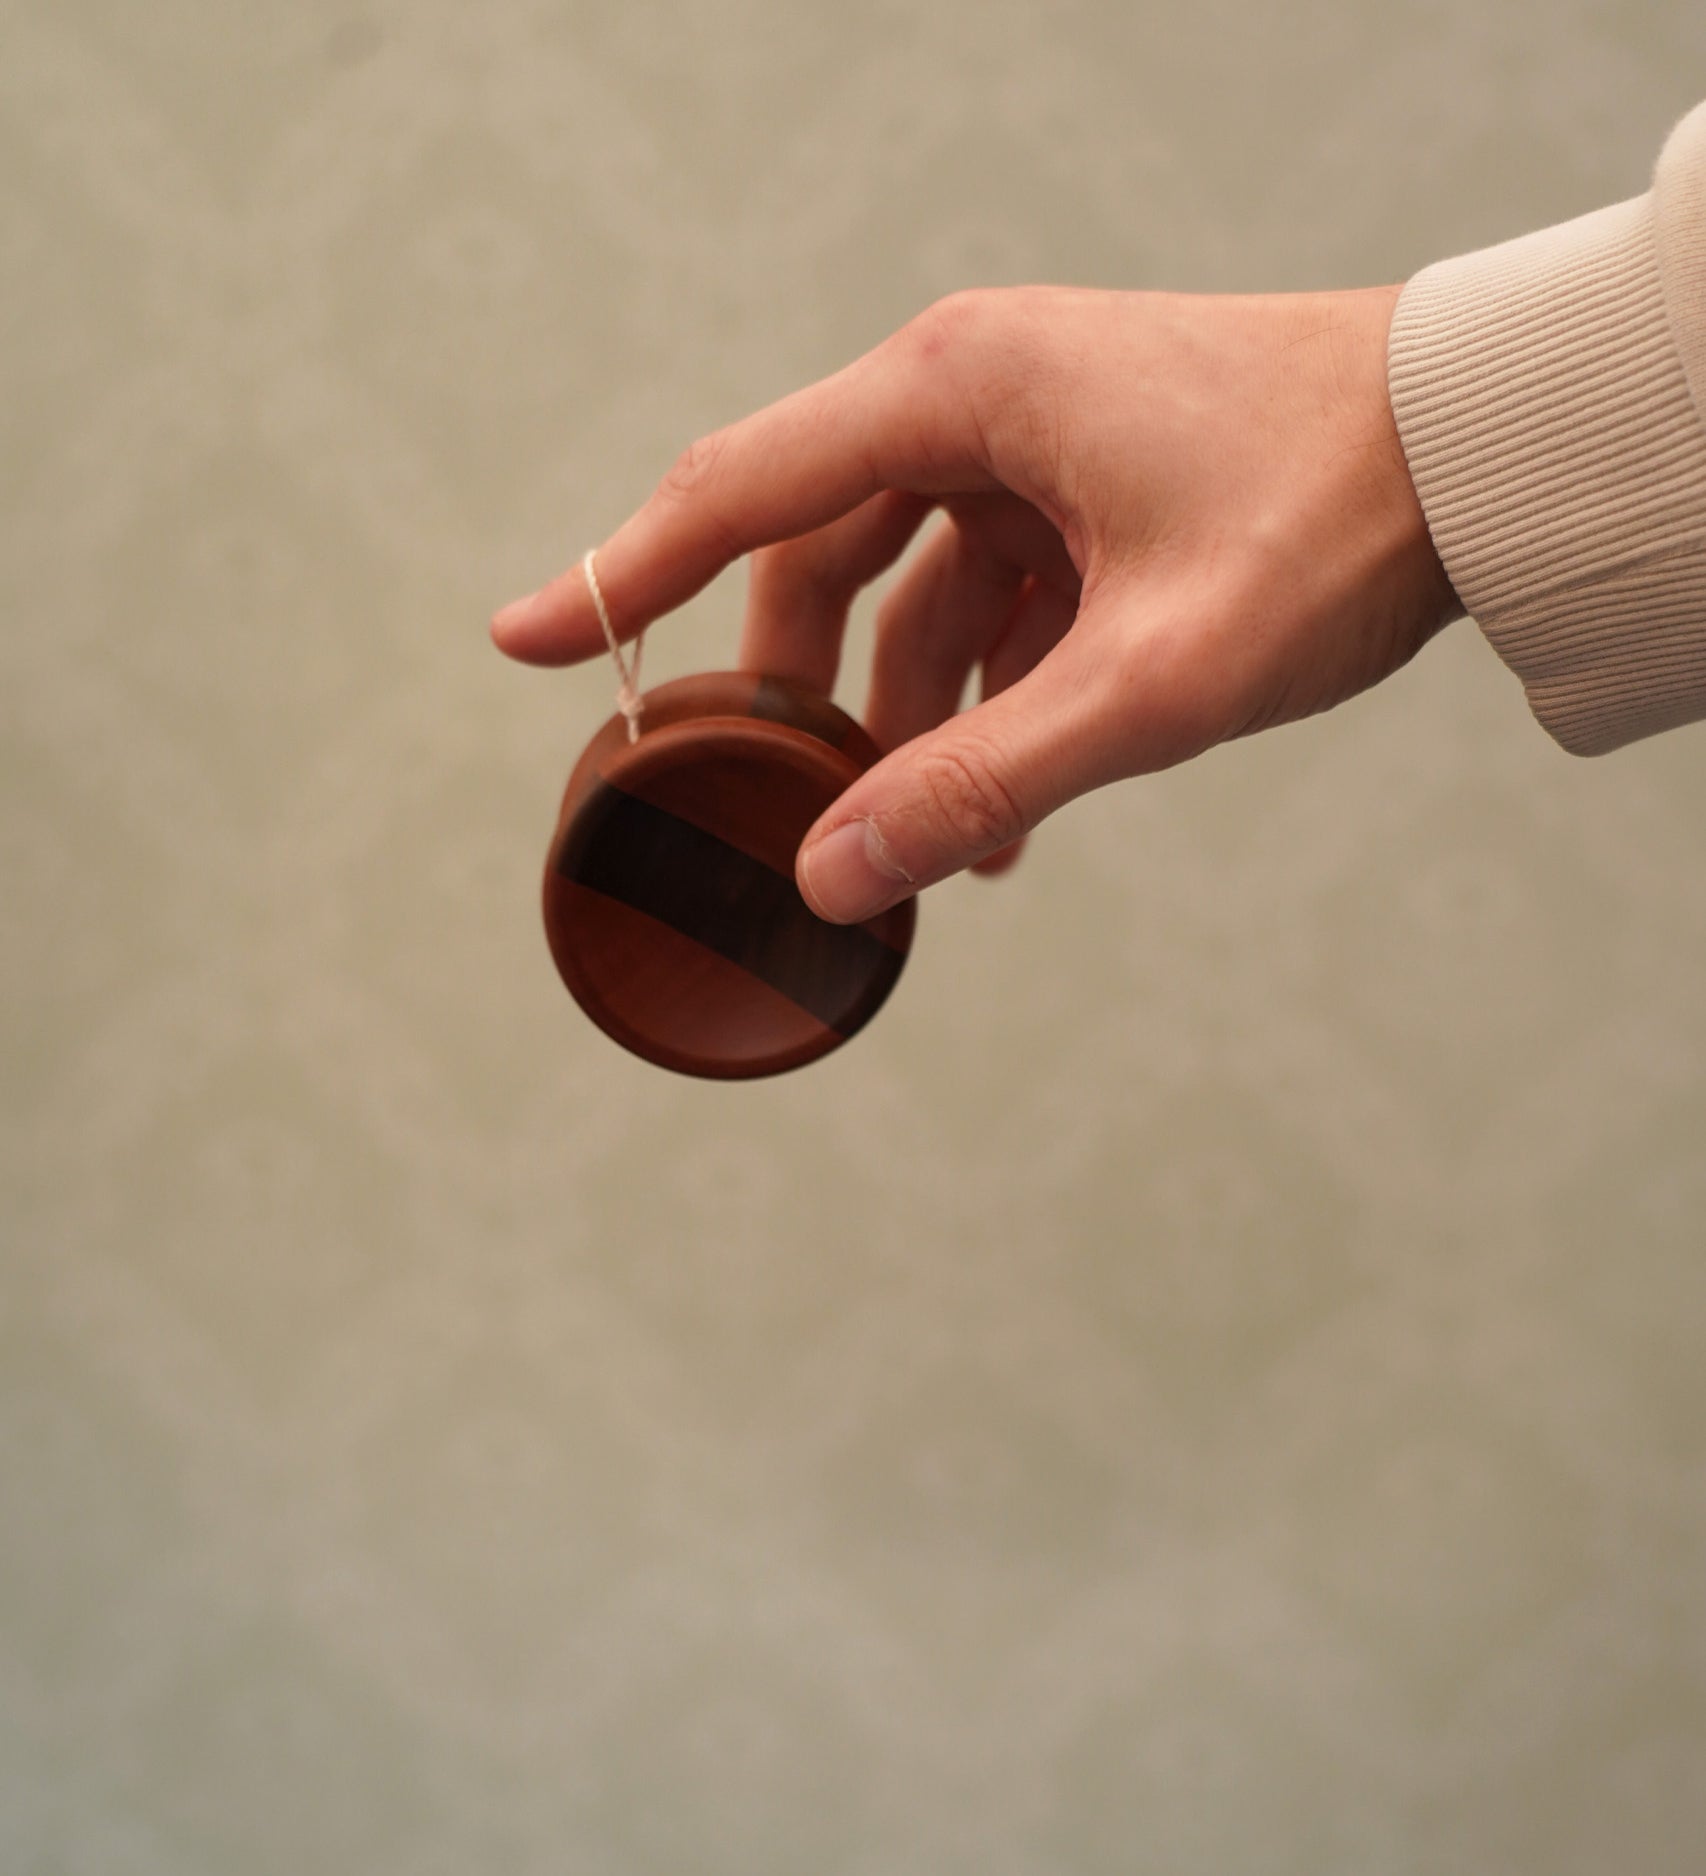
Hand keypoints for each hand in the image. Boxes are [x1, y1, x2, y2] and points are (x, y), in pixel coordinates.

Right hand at [491, 285, 1461, 922]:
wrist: (1487, 450)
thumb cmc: (1331, 516)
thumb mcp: (1150, 676)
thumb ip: (984, 780)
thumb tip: (837, 882)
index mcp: (959, 388)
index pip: (736, 486)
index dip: (613, 575)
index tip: (509, 638)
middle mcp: (977, 393)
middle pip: (815, 550)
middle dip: (793, 687)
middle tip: (773, 805)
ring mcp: (1034, 436)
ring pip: (906, 584)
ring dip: (906, 713)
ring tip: (935, 844)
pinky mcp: (1087, 482)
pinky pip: (990, 591)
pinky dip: (985, 689)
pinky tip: (1018, 800)